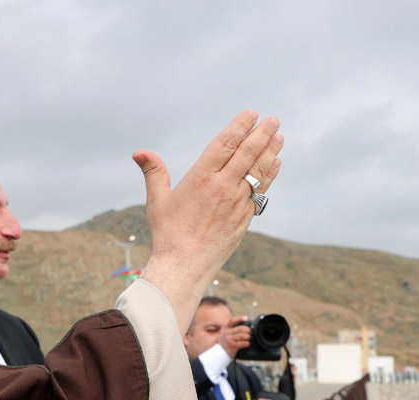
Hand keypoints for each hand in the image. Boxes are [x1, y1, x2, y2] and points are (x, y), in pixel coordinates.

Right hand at [136, 111, 283, 328]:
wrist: (185, 266)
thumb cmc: (168, 233)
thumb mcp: (157, 200)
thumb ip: (154, 172)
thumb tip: (139, 152)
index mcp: (201, 178)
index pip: (225, 144)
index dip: (239, 127)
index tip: (251, 114)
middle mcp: (222, 187)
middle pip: (246, 154)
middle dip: (262, 135)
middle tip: (273, 121)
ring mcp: (236, 203)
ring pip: (257, 172)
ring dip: (270, 153)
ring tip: (279, 137)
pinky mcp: (244, 218)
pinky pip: (260, 192)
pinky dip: (269, 176)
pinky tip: (275, 165)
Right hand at [219, 316, 250, 358]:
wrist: (220, 352)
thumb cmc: (227, 343)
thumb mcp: (227, 334)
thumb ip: (234, 330)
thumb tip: (247, 329)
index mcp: (227, 328)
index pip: (232, 321)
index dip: (240, 318)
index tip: (246, 318)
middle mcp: (227, 333)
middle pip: (240, 329)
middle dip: (247, 330)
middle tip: (250, 332)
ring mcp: (229, 339)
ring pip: (242, 336)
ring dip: (248, 337)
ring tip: (249, 338)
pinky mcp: (232, 345)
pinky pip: (242, 343)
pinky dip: (247, 343)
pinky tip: (248, 344)